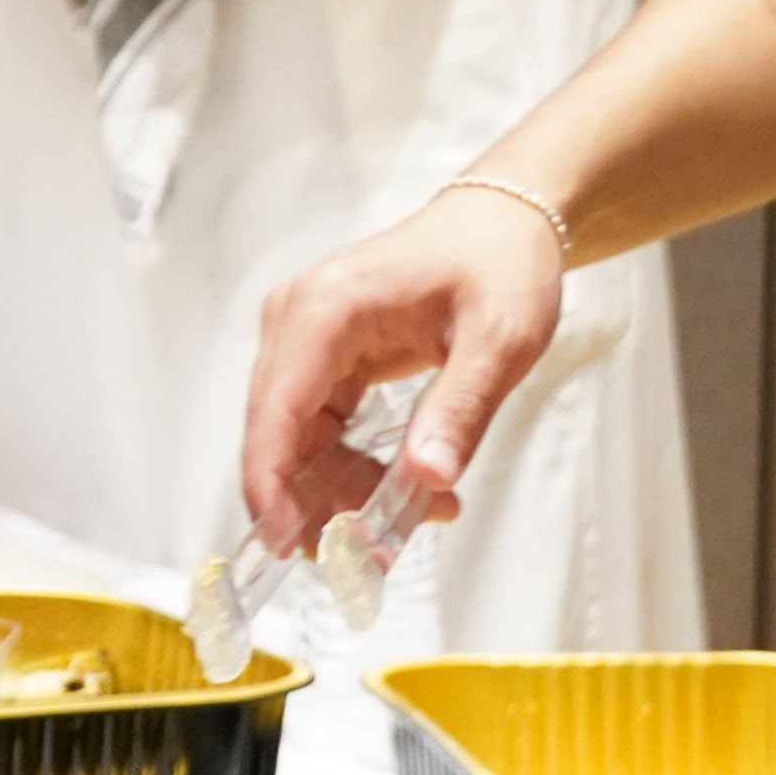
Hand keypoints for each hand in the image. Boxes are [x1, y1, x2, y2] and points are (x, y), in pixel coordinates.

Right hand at [235, 185, 569, 558]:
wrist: (504, 222)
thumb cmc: (500, 263)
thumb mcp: (499, 339)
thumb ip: (460, 409)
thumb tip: (427, 478)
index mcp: (327, 307)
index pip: (275, 408)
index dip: (271, 484)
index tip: (286, 544)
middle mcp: (299, 321)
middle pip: (280, 435)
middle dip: (322, 502)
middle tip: (383, 552)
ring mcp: (307, 341)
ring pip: (298, 444)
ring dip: (347, 492)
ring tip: (427, 512)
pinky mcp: (324, 360)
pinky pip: (321, 433)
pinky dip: (355, 470)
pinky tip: (408, 490)